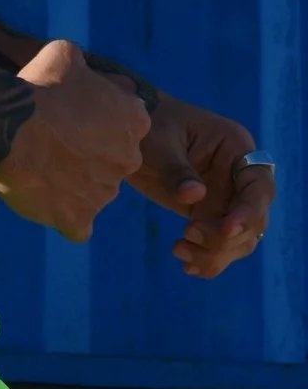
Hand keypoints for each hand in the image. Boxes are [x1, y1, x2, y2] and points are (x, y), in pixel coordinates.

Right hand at [0, 39, 150, 240]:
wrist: (4, 124)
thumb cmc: (36, 85)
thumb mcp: (66, 55)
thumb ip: (86, 68)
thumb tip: (84, 71)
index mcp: (135, 120)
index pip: (126, 124)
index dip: (98, 121)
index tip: (72, 117)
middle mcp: (129, 159)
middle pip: (113, 160)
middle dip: (90, 155)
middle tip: (55, 142)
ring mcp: (104, 193)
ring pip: (95, 191)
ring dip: (74, 183)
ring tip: (40, 166)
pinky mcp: (78, 220)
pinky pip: (77, 225)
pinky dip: (63, 215)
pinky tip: (44, 198)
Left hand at [124, 90, 274, 278]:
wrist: (130, 134)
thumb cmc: (149, 123)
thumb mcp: (159, 142)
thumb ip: (176, 169)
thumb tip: (195, 195)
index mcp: (236, 148)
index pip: (259, 186)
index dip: (249, 211)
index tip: (226, 229)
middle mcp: (238, 176)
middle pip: (253, 219)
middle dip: (225, 237)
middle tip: (188, 233)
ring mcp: (225, 198)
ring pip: (238, 239)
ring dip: (215, 253)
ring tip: (179, 249)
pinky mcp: (208, 215)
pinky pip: (219, 245)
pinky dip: (207, 259)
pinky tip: (187, 265)